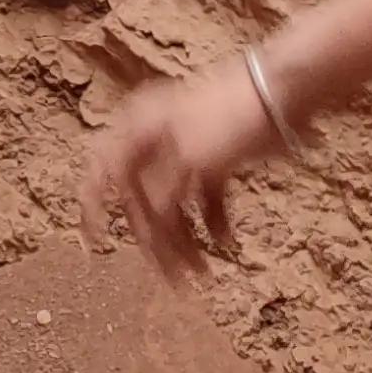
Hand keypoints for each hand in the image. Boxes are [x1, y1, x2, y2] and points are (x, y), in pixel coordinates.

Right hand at [80, 57, 269, 276]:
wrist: (278, 92)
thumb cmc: (225, 119)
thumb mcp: (187, 160)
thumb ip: (160, 197)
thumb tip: (145, 232)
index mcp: (139, 130)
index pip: (103, 171)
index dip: (93, 207)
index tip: (96, 244)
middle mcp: (155, 139)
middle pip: (144, 200)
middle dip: (158, 243)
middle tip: (176, 280)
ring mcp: (185, 149)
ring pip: (174, 205)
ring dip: (187, 241)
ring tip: (206, 274)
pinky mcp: (214, 159)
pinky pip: (202, 200)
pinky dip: (212, 222)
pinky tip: (227, 242)